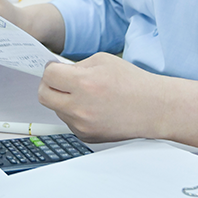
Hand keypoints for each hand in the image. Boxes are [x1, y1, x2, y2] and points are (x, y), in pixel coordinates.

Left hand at [38, 53, 165, 142]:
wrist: (153, 108)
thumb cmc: (133, 83)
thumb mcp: (102, 60)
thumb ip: (76, 65)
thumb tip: (57, 71)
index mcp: (84, 83)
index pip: (48, 76)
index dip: (51, 70)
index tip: (55, 69)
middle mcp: (80, 107)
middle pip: (44, 96)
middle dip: (48, 86)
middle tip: (59, 81)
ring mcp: (82, 125)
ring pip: (56, 109)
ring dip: (63, 100)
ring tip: (85, 95)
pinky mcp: (86, 136)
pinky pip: (69, 122)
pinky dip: (74, 113)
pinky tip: (92, 107)